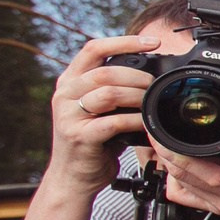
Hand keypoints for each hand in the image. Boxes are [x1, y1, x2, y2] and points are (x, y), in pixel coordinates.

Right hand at [47, 35, 162, 192]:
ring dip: (138, 97)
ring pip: (108, 93)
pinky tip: (145, 124)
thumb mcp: (99, 110)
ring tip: (152, 104)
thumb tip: (150, 75)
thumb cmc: (93, 142)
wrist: (73, 177)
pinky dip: (135, 121)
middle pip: (105, 71)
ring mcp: (69, 115)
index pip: (94, 49)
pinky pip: (113, 122)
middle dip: (137, 76)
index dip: (125, 42)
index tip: (153, 42)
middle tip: (155, 86)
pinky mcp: (79, 136)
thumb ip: (113, 90)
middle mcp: (64, 94)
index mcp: (69, 81)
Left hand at [154, 120, 219, 219]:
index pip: (209, 174)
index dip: (183, 158)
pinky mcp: (219, 207)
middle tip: (156, 135)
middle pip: (189, 180)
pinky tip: (173, 166)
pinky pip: (188, 198)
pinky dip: (175, 181)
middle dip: (168, 157)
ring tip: (161, 145)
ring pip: (185, 188)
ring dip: (168, 167)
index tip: (168, 139)